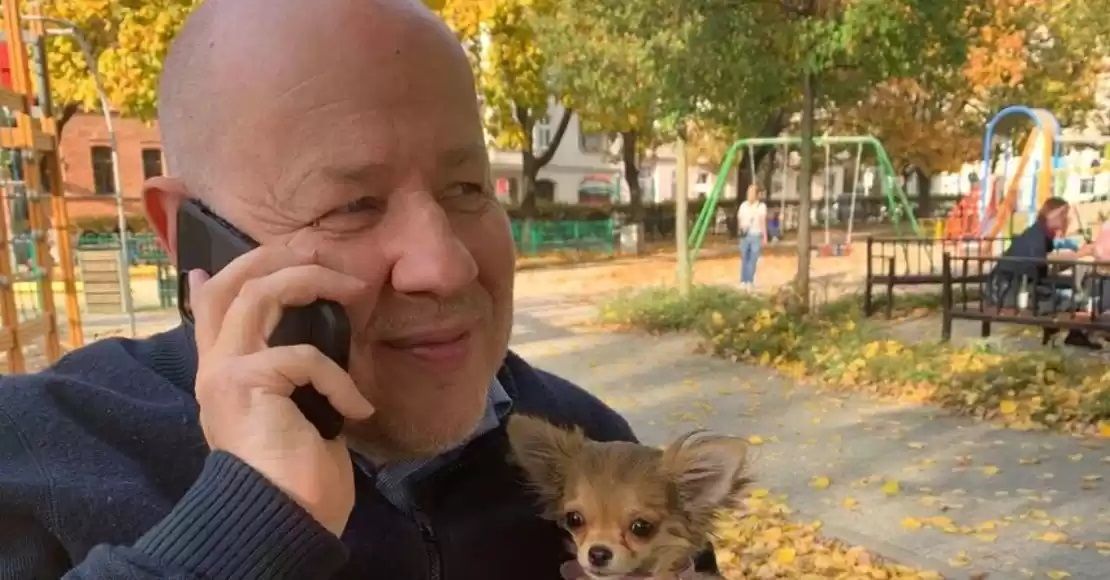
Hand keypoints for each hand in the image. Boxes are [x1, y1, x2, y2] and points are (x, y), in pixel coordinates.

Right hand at [189, 246, 374, 535]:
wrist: (283, 518)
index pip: (212, 310)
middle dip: (273, 257)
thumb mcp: (295, 414)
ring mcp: (226, 373)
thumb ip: (289, 377)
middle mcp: (215, 369)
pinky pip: (303, 355)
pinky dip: (339, 378)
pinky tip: (357, 408)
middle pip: (230, 286)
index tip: (250, 254)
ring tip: (353, 288)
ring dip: (311, 280)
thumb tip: (298, 350)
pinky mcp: (247, 382)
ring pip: (260, 294)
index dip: (225, 276)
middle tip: (315, 249)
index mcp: (223, 376)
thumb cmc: (296, 475)